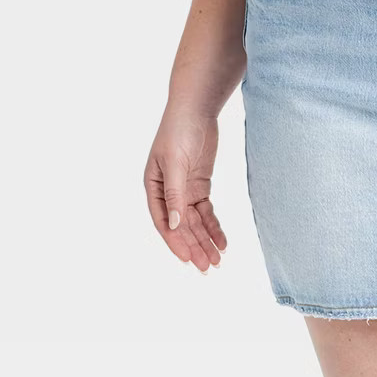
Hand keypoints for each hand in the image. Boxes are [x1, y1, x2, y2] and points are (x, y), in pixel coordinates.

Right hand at [144, 109, 227, 271]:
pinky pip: (206, 211)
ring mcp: (184, 190)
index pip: (164, 222)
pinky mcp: (199, 185)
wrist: (197, 109)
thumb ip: (175, 194)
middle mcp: (168, 193)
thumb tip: (175, 225)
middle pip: (182, 226)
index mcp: (154, 188)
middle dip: (194, 247)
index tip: (188, 259)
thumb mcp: (175, 162)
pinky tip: (222, 241)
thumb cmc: (179, 130)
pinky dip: (214, 226)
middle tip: (208, 268)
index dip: (176, 242)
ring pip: (195, 222)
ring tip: (218, 261)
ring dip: (205, 241)